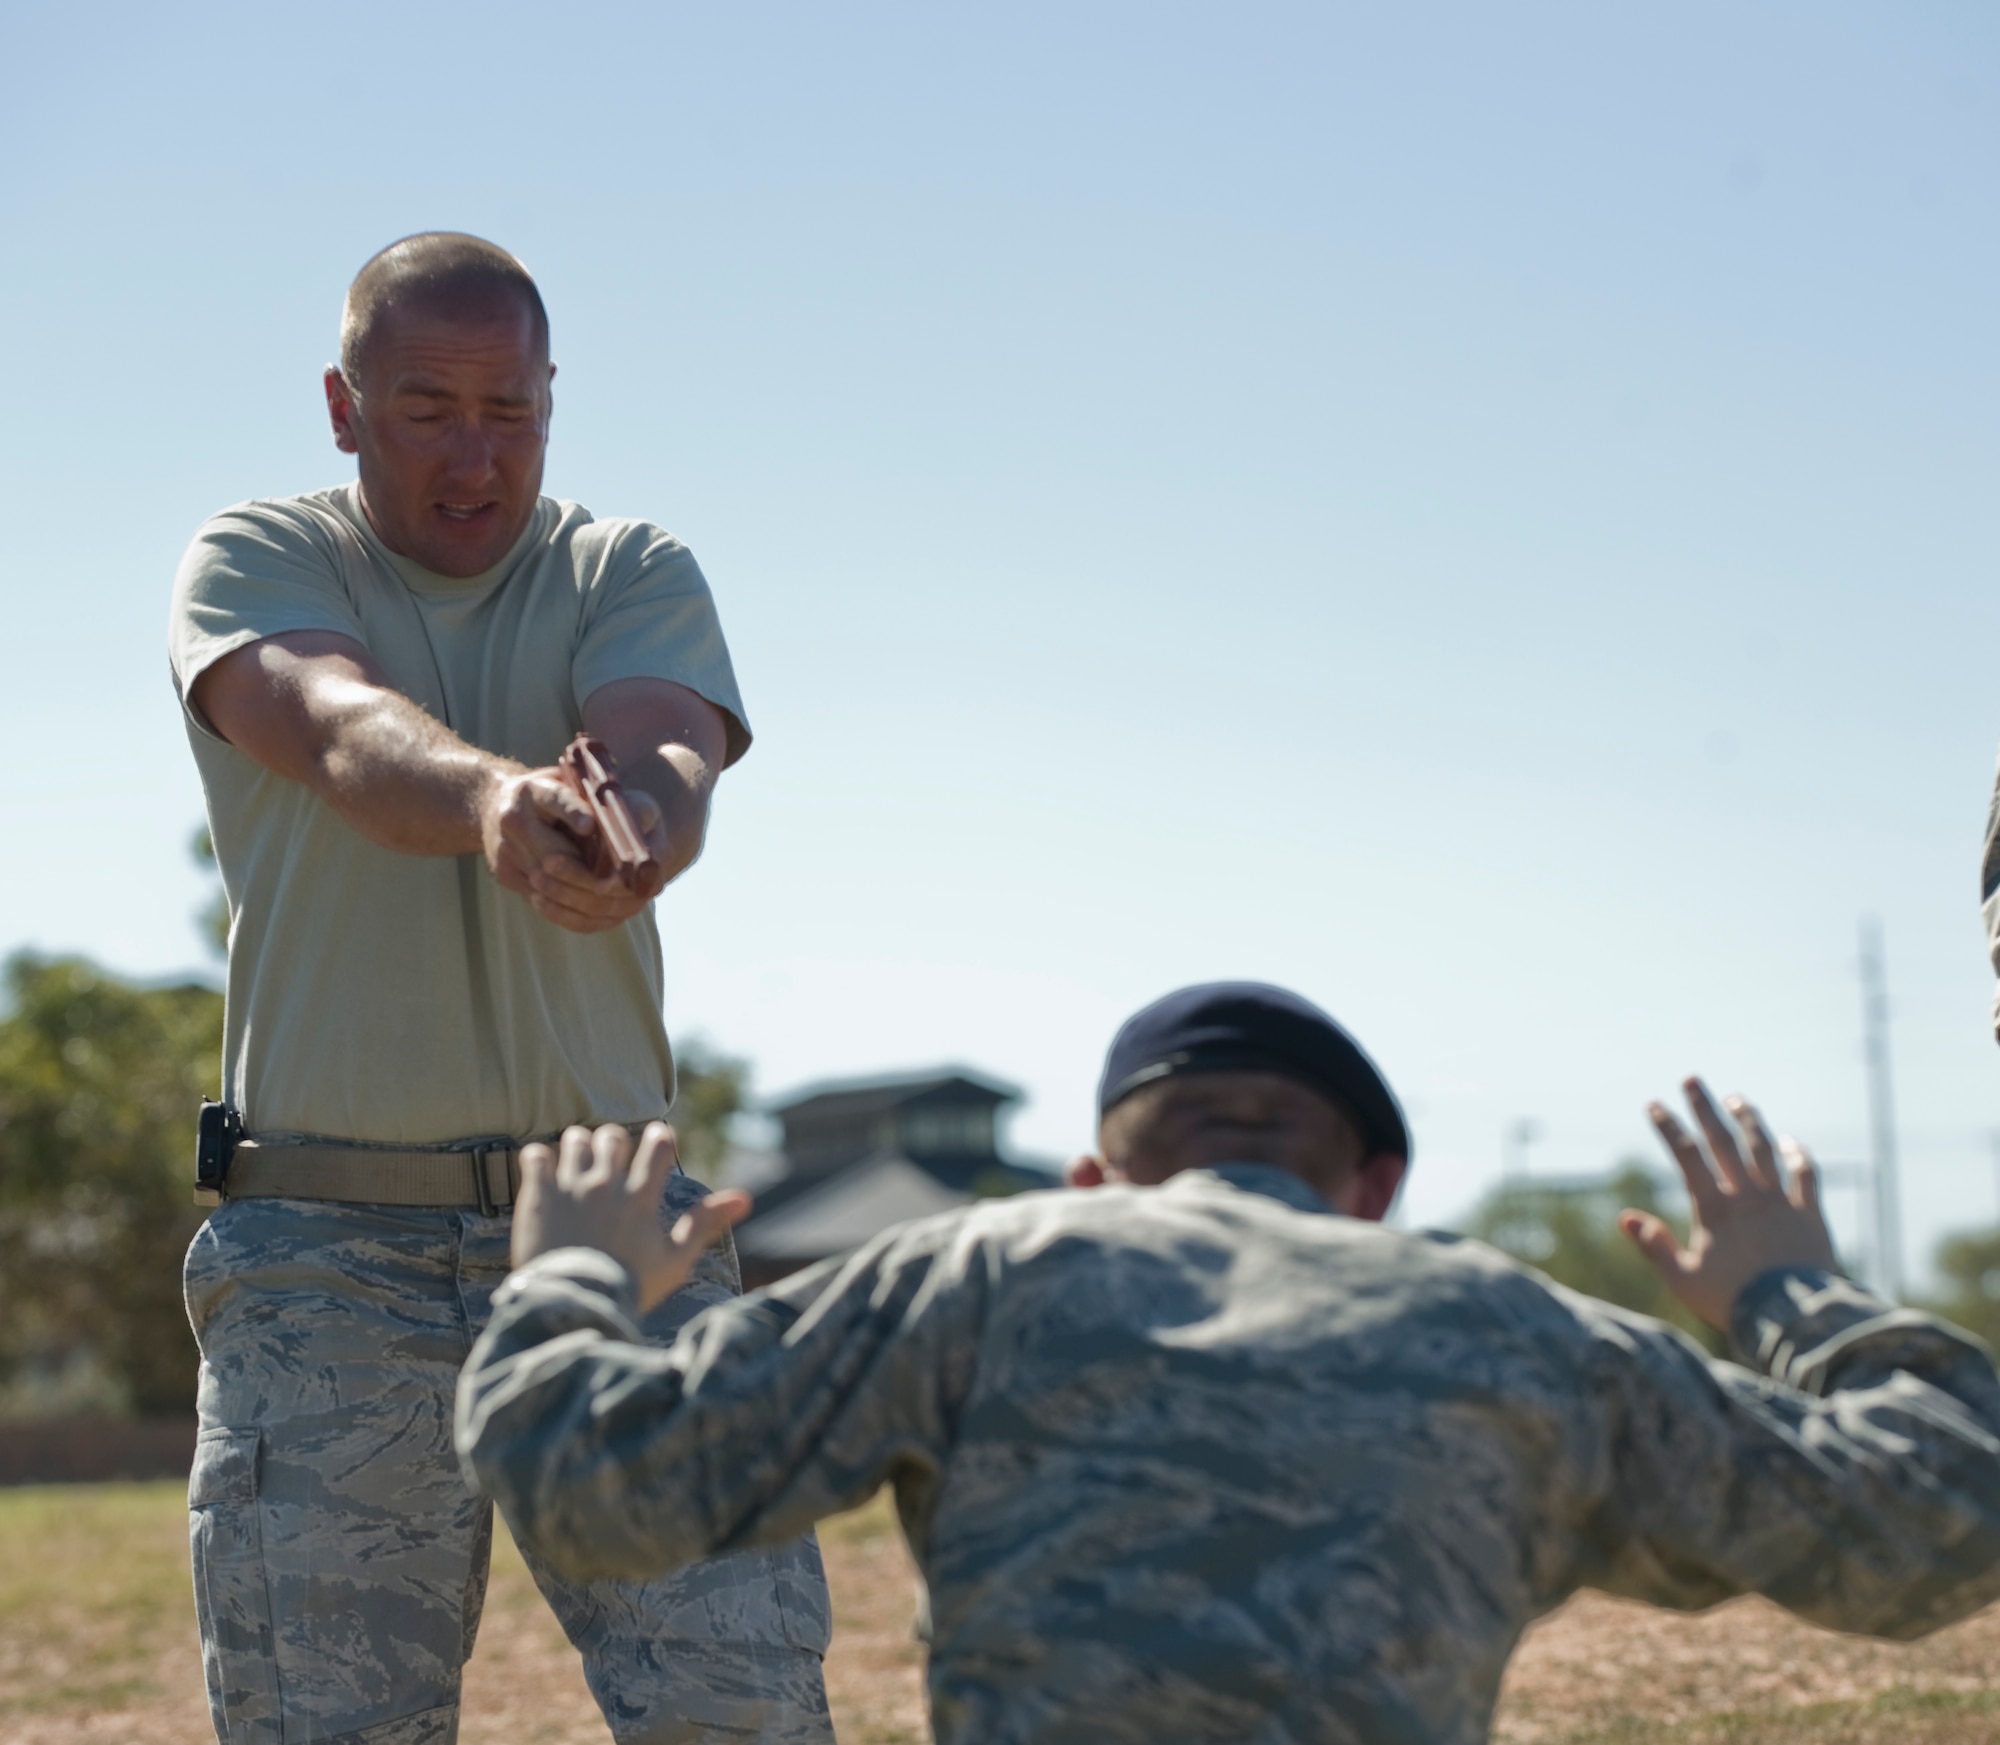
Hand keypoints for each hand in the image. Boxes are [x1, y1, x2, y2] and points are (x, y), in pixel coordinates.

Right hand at [482, 770, 668, 931]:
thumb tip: (630, 824)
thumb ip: (591, 799)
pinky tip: (594, 908)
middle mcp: (513, 819)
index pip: (555, 800)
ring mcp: (504, 849)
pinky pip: (539, 900)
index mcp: (533, 790)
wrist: (493, 806)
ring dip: (582, 894)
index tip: (589, 825)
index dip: (572, 812)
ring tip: (614, 899)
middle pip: (552, 853)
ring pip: (547, 882)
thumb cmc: (547, 795)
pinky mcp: (504, 874)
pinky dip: (568, 907)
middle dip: (587, 872)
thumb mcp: (567, 782)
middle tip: (619, 885)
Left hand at [510, 1122, 750, 1311]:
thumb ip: (705, 1223)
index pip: (657, 1145)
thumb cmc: (629, 1288)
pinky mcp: (537, 1197)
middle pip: (614, 1135)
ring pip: (576, 1138)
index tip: (655, 1145)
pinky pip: (535, 1155)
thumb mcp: (675, 1260)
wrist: (574, 1308)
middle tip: (612, 1163)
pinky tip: (545, 1175)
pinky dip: (539, 1159)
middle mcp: (606, 1186)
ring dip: (580, 1147)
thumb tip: (745, 1198)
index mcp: (640, 1199)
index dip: (659, 1138)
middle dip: (616, 1143)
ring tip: (579, 1167)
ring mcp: (570, 1189)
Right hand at [1620, 1078, 1840, 1330]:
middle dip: (1704, 1107)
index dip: (1669, 1127)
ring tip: (1737, 1098)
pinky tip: (1791, 1143)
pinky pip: (1806, 1174)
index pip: (1686, 1155)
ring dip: (1749, 1120)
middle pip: (1723, 1140)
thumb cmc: (1733, 1301)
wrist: (1794, 1316)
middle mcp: (1747, 1195)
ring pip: (1764, 1148)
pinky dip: (1798, 1155)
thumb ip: (1654, 1246)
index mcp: (1714, 1208)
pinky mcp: (1810, 1213)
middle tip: (1692, 1080)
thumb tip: (1626, 1217)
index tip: (1655, 1105)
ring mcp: (1781, 1201)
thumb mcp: (1682, 1279)